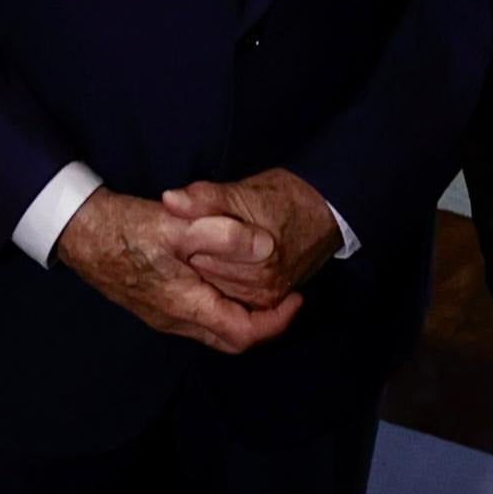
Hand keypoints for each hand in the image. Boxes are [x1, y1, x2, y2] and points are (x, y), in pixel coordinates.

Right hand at [54, 189, 297, 353]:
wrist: (79, 232)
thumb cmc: (125, 229)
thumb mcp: (178, 225)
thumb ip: (224, 236)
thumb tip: (267, 251)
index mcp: (186, 306)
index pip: (244, 334)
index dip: (277, 321)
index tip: (296, 298)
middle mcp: (175, 320)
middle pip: (231, 339)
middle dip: (264, 323)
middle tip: (284, 296)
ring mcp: (162, 316)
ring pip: (214, 329)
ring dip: (241, 314)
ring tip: (260, 286)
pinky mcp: (153, 305)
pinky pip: (198, 318)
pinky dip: (220, 305)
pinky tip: (223, 278)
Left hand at [154, 167, 336, 306]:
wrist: (323, 211)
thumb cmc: (283, 198)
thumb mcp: (242, 192)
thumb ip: (204, 198)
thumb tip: (169, 200)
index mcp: (257, 258)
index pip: (199, 258)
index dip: (187, 242)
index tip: (188, 228)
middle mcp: (264, 286)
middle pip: (206, 280)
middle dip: (195, 260)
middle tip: (194, 240)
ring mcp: (269, 298)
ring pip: (217, 292)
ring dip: (208, 273)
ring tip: (208, 250)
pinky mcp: (271, 302)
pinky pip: (234, 299)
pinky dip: (222, 284)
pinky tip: (220, 266)